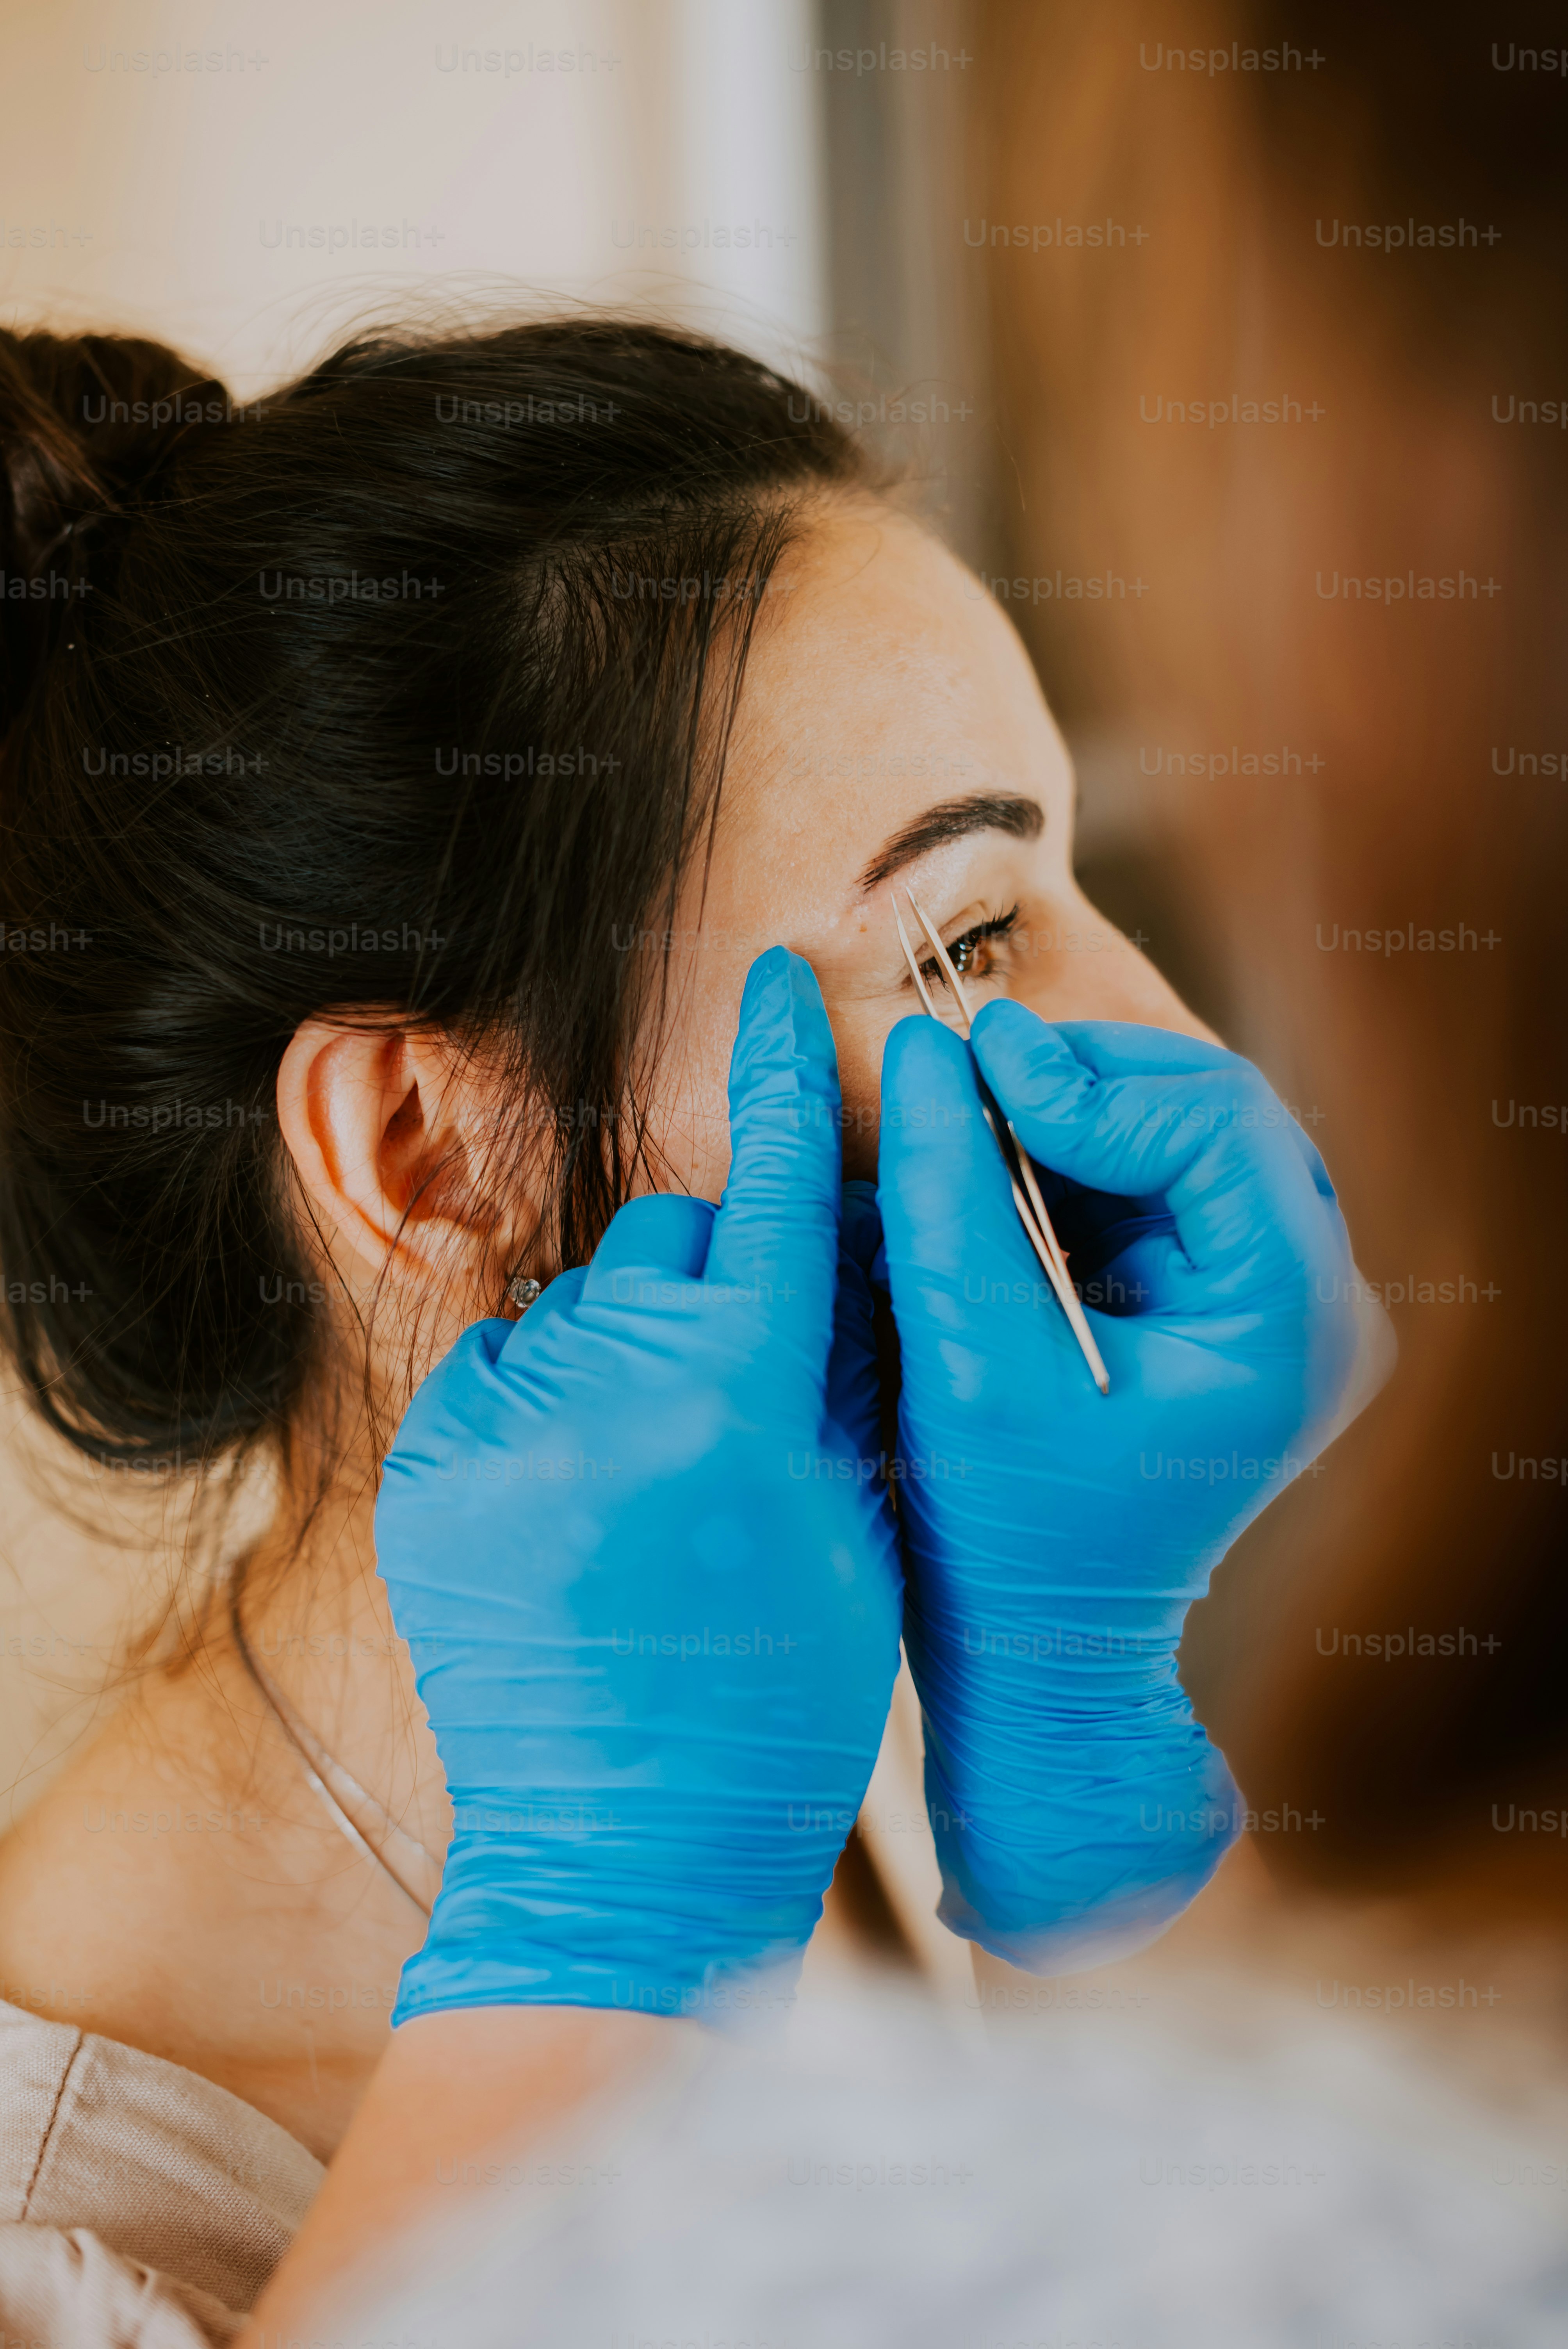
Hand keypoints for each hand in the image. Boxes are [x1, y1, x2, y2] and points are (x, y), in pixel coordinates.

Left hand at [375, 949, 902, 2021]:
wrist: (632, 1851)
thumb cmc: (782, 1696)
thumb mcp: (856, 1522)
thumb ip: (842, 1361)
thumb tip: (844, 1229)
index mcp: (743, 1400)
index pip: (774, 1185)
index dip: (779, 1069)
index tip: (771, 975)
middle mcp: (613, 1390)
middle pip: (676, 1239)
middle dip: (722, 1280)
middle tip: (747, 1381)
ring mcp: (506, 1427)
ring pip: (587, 1299)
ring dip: (632, 1343)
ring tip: (656, 1467)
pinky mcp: (430, 1468)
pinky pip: (501, 1360)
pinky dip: (545, 1392)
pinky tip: (580, 1486)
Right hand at [877, 1005, 1360, 1969]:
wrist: (1037, 1649)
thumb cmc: (1007, 1531)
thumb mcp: (968, 1358)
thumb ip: (949, 1196)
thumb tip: (925, 1049)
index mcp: (1288, 1323)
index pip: (1214, 1126)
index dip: (1088, 1081)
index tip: (971, 1063)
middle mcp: (1303, 1300)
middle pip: (1210, 1110)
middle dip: (1082, 1079)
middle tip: (965, 1066)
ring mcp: (1260, 1297)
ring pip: (1175, 1131)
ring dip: (1066, 1112)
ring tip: (962, 1110)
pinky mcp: (1205, 1300)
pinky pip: (1144, 1180)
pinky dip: (1063, 1159)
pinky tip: (987, 1165)